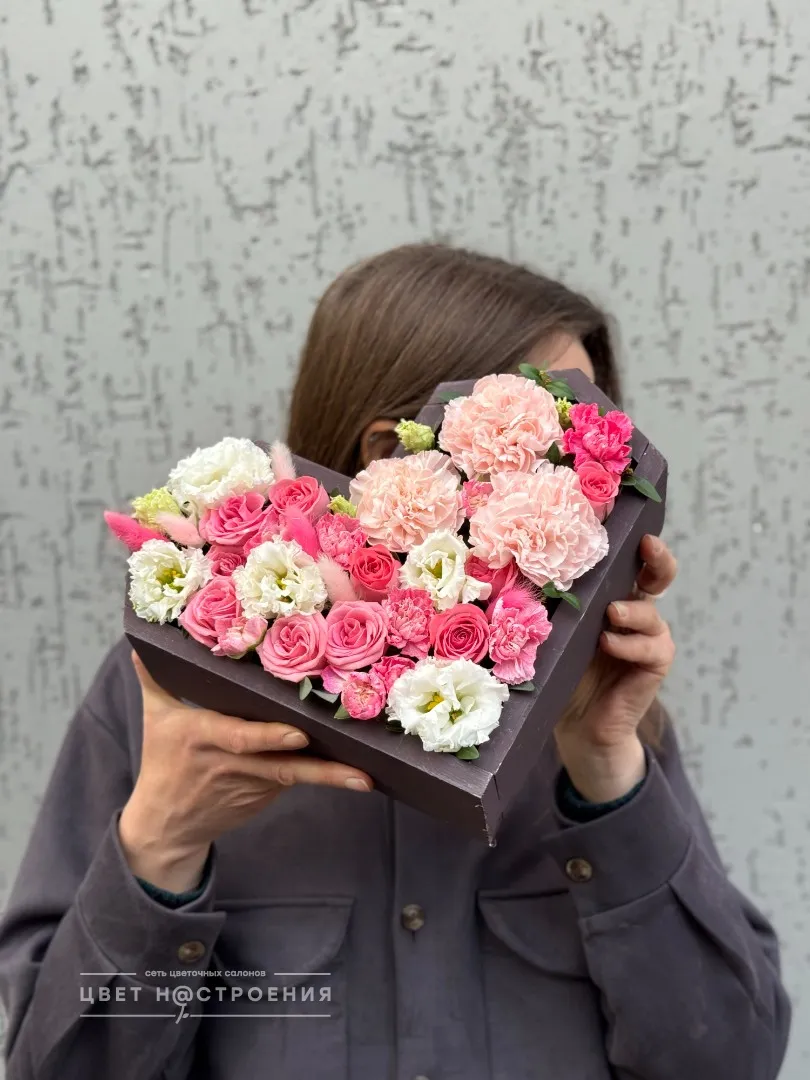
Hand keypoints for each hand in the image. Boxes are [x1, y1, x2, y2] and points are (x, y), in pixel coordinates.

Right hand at [119, 653, 372, 891]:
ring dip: (330, 777)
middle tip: (359, 770)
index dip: (268, 737)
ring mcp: (251, 785)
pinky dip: (320, 773)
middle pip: (281, 765)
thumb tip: (141, 638)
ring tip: (366, 777)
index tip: (298, 735)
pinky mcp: (264, 797)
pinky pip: (293, 779)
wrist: (164, 825)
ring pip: (294, 775)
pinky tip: (355, 768)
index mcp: (203, 738)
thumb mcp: (155, 716)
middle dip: (320, 769)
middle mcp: (231, 764)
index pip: (240, 738)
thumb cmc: (162, 760)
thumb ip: (155, 677)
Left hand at [554, 534, 676, 802]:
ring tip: (611, 613)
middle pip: (658, 576)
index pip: (626, 563)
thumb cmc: (557, 671)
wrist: (575, 725)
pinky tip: (610, 643)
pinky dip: (630, 645)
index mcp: (608, 596)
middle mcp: (633, 612)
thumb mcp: (552, 632)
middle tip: (648, 547)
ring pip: (650, 615)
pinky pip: (652, 648)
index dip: (632, 543)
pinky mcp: (654, 665)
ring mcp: (648, 639)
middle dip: (658, 559)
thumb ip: (552, 607)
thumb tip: (519, 573)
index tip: (630, 527)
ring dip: (632, 612)